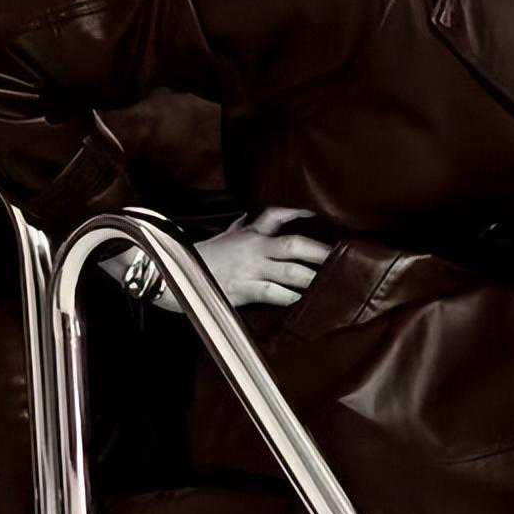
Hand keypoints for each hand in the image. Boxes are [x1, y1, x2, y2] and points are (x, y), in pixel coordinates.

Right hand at [185, 205, 333, 309]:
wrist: (176, 276)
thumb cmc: (204, 257)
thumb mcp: (224, 236)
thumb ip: (241, 227)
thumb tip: (250, 217)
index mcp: (249, 234)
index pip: (275, 216)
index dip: (296, 213)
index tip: (313, 216)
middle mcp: (253, 248)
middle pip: (292, 245)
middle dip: (318, 252)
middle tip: (336, 258)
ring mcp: (250, 269)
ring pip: (289, 272)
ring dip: (310, 279)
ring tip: (327, 284)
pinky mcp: (244, 290)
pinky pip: (273, 293)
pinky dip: (289, 297)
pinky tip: (300, 300)